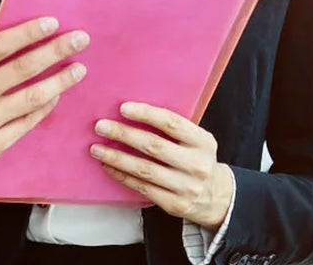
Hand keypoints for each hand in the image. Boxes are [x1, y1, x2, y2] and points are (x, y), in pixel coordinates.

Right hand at [0, 19, 89, 174]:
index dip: (28, 32)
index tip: (51, 22)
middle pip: (23, 68)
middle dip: (56, 50)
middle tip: (80, 39)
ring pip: (33, 97)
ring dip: (60, 80)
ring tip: (79, 68)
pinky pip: (28, 122)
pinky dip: (45, 106)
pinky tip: (58, 94)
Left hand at [90, 102, 232, 228]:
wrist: (216, 196)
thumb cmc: (196, 159)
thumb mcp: (196, 140)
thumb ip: (173, 129)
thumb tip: (131, 112)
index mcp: (203, 142)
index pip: (172, 123)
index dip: (146, 114)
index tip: (123, 108)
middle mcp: (196, 164)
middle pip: (154, 146)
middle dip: (124, 134)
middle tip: (101, 126)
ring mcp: (186, 186)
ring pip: (144, 170)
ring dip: (117, 157)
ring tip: (96, 148)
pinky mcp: (174, 204)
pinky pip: (142, 188)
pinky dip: (122, 176)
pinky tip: (108, 166)